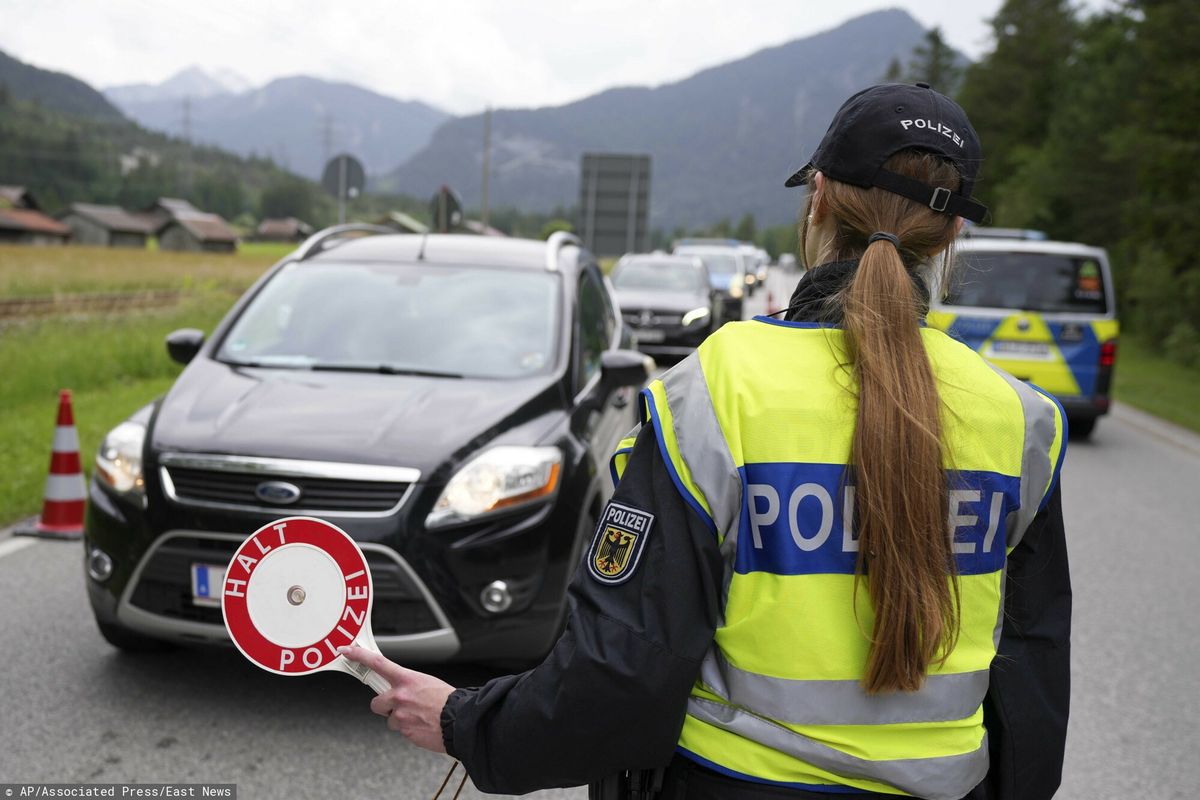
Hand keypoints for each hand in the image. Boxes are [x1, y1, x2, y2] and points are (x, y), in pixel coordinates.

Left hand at [339, 645, 455, 752]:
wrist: (460, 720)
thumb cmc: (447, 700)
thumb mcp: (427, 683)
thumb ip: (408, 685)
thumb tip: (401, 691)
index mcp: (407, 679)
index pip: (378, 663)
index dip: (359, 655)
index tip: (346, 650)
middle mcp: (400, 696)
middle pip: (376, 703)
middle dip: (384, 706)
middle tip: (399, 706)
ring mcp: (400, 715)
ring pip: (390, 719)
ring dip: (400, 719)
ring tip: (419, 716)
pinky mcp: (404, 731)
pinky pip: (401, 730)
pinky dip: (410, 729)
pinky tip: (422, 725)